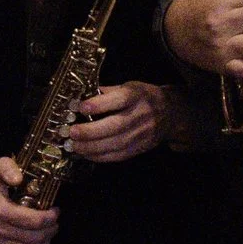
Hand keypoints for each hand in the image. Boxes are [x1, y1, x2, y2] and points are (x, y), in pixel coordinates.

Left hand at [66, 82, 192, 163]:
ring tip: (73, 146)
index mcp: (137, 96)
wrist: (170, 114)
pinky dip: (99, 157)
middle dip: (91, 132)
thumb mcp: (128, 87)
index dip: (100, 104)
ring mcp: (142, 134)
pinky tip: (85, 154)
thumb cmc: (142, 97)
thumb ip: (106, 93)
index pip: (120, 100)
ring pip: (116, 144)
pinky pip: (118, 155)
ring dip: (92, 148)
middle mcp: (141, 115)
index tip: (80, 107)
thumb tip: (79, 100)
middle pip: (116, 126)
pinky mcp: (140, 148)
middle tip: (72, 133)